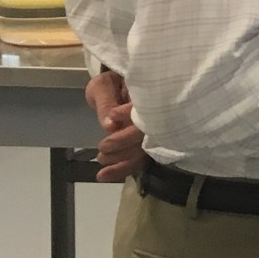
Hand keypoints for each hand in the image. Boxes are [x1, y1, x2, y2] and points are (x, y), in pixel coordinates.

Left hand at [84, 69, 147, 183]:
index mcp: (150, 96)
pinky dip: (122, 168)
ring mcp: (154, 131)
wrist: (116, 87)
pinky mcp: (147, 143)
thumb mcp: (103, 87)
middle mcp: (157, 115)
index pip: (147, 109)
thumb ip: (106, 104)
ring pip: (144, 151)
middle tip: (102, 149)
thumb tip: (110, 124)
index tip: (112, 118)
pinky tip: (105, 175)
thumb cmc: (111, 82)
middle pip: (148, 135)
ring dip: (122, 161)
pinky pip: (140, 158)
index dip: (130, 116)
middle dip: (123, 146)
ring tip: (101, 161)